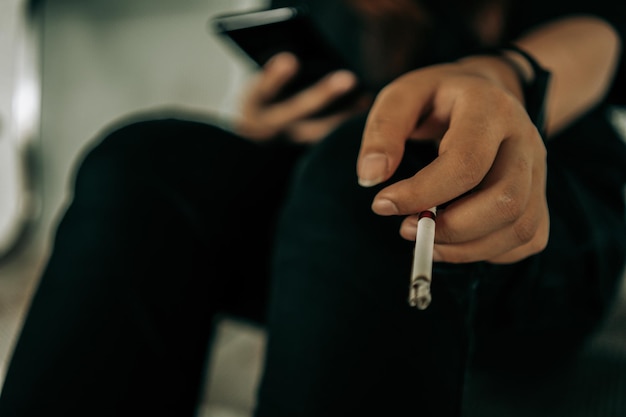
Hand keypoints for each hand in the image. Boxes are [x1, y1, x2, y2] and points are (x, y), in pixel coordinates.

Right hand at [234, 52, 370, 143]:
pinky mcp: (304, 150)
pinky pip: (329, 141)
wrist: (258, 133)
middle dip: (322, 95)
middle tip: (348, 79)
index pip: (262, 90)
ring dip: (343, 116)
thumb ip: (279, 72)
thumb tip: (303, 49)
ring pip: (317, 132)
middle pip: (295, 111)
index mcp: (254, 105)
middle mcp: (270, 126)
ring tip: (366, 98)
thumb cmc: (263, 96)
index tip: (290, 61)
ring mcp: (288, 141)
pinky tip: (365, 107)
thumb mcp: (264, 83)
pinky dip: (347, 125)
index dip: (275, 78)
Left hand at [357, 59, 548, 263]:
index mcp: (490, 109)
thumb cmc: (437, 98)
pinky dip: (490, 252)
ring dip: (467, 248)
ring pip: (520, 227)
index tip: (382, 204)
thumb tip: (371, 177)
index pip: (465, 163)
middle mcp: (525, 140)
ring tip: (426, 239)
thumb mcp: (403, 97)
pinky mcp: (541, 195)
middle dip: (450, 229)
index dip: (422, 194)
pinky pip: (529, 238)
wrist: (486, 91)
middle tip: (406, 228)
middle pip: (504, 201)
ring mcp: (539, 170)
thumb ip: (383, 131)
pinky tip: (455, 242)